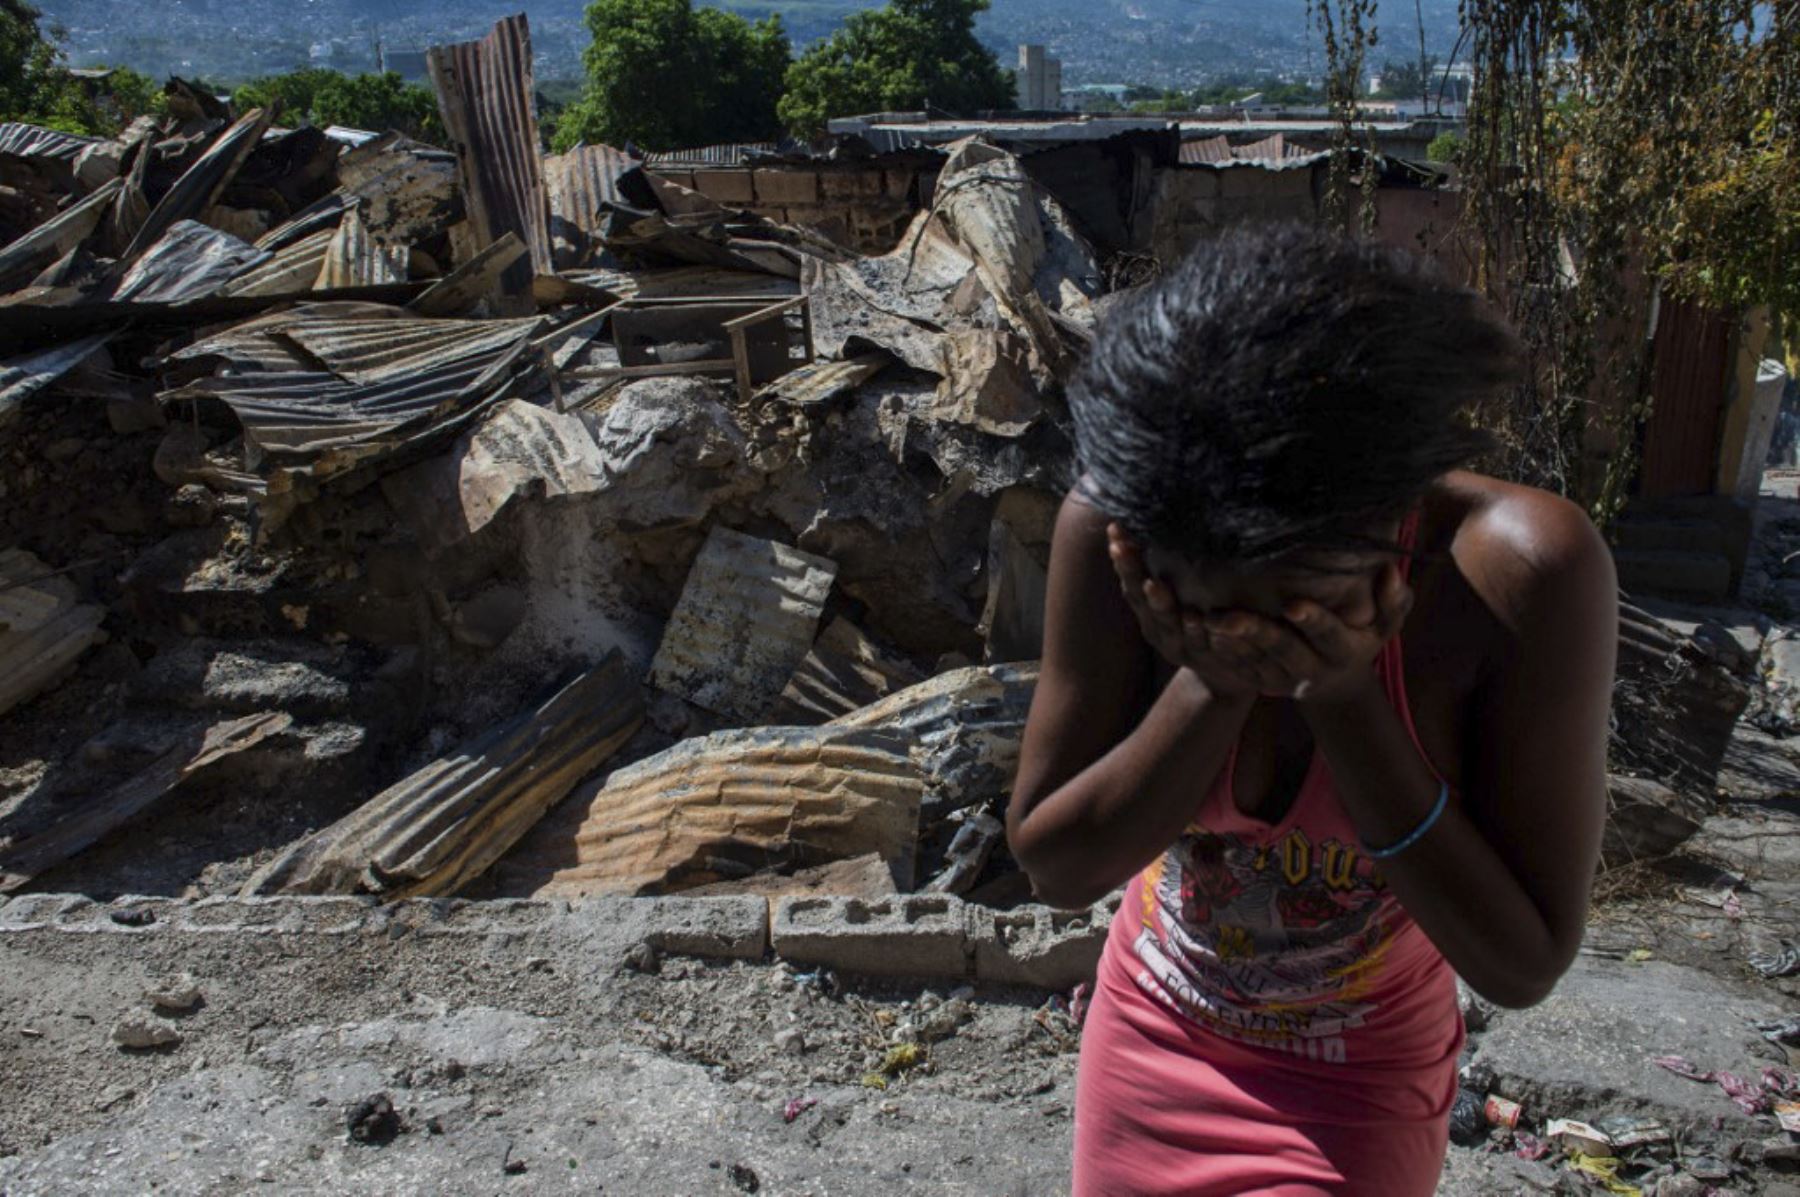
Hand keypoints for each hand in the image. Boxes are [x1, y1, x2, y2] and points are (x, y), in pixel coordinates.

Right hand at [1107, 525, 1265, 700]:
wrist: (1228, 672)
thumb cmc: (1202, 626)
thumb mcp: (1182, 600)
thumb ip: (1172, 570)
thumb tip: (1162, 522)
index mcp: (1149, 611)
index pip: (1131, 579)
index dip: (1122, 557)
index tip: (1115, 529)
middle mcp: (1157, 628)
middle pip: (1140, 599)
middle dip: (1131, 572)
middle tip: (1121, 547)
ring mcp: (1178, 645)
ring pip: (1165, 622)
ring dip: (1159, 603)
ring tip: (1153, 584)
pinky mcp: (1204, 659)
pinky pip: (1199, 643)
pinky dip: (1195, 630)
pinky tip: (1194, 617)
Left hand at [1205, 561, 1413, 702]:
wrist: (1336, 682)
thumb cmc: (1361, 636)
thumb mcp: (1386, 625)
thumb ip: (1395, 602)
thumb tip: (1390, 573)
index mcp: (1344, 651)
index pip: (1329, 634)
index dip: (1313, 620)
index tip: (1293, 604)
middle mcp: (1314, 669)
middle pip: (1283, 649)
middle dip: (1256, 632)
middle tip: (1227, 616)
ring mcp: (1286, 680)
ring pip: (1255, 661)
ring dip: (1229, 642)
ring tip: (1205, 620)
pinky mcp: (1263, 683)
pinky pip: (1240, 669)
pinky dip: (1220, 652)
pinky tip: (1199, 632)